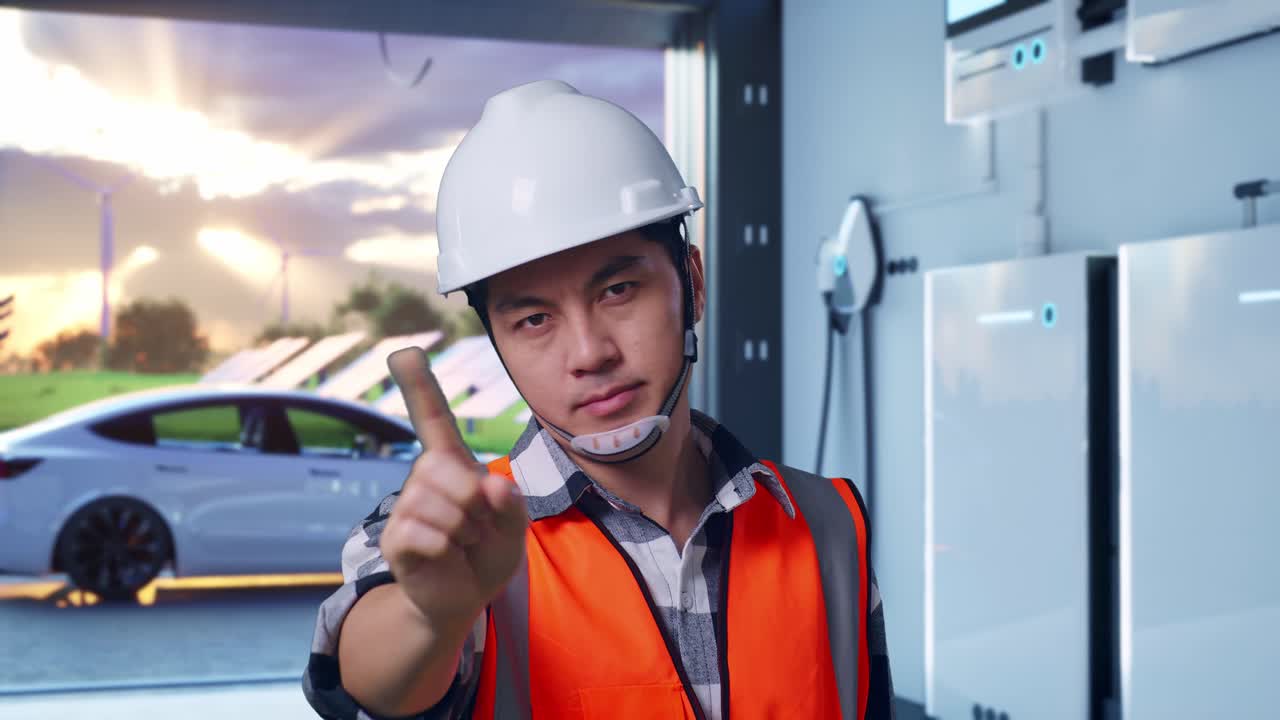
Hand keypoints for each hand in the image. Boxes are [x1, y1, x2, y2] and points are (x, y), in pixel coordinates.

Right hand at [381, 346, 527, 626]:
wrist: (465, 598)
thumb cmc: (488, 552)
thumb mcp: (515, 526)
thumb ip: (512, 505)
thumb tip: (491, 488)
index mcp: (452, 463)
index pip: (433, 418)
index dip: (419, 385)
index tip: (403, 352)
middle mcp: (423, 478)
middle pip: (444, 468)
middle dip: (473, 502)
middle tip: (478, 527)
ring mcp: (405, 508)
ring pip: (437, 504)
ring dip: (464, 530)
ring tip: (463, 543)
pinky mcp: (395, 539)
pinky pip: (424, 534)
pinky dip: (448, 549)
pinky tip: (447, 556)